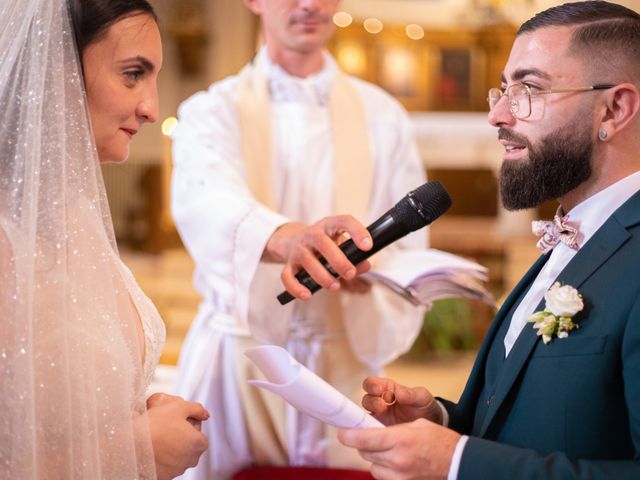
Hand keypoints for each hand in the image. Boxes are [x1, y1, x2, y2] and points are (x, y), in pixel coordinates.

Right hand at [146, 393, 209, 479]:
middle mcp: (190, 460)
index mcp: (198, 444)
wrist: (131, 445)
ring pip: (177, 457)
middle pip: (189, 447)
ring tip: (156, 438)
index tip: (178, 423)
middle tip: (166, 429)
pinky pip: (164, 466)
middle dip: (181, 439)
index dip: (189, 427)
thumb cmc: (155, 425)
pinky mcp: (163, 477)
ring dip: (170, 449)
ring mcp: (177, 470)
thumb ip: (196, 409)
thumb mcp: (178, 407)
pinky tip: (151, 449)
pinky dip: (160, 459)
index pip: (200, 435)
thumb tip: (205, 414)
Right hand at [264, 216, 372, 299]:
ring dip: (322, 276)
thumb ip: (353, 255)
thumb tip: (366, 265)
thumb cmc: (323, 244)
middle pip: (322, 242)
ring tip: (335, 286)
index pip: (344, 221)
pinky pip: (288, 276)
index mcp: (328, 226)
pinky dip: (296, 288)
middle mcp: (311, 234)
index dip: (357, 232)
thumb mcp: (339, 243)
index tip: (368, 246)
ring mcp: (298, 249)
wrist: (292, 241)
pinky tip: (308, 295)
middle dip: (338, 260)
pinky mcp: (289, 264)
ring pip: (306, 260)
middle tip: (350, 273)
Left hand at [338, 419, 459, 479]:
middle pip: (365, 452)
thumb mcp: (416, 424)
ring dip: (374, 456)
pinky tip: (393, 460)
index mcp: (401, 440)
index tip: (342, 433)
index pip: (365, 439)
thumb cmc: (439, 440)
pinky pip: (381, 475)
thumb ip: (393, 428)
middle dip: (364, 442)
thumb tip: (372, 430)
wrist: (457, 462)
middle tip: (370, 435)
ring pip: (372, 465)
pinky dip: (382, 467)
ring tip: (388, 449)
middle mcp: (397, 460)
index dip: (349, 435)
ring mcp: (399, 476)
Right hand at [361, 377, 442, 425]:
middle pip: (366, 399)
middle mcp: (380, 402)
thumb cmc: (425, 407)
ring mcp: (379, 418)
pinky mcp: (380, 431)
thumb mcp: (422, 397)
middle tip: (382, 406)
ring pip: (365, 416)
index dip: (372, 385)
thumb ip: (410, 394)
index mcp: (388, 389)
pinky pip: (370, 430)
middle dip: (372, 401)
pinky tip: (378, 433)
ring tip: (383, 422)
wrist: (433, 425)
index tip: (378, 389)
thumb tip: (398, 392)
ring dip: (371, 416)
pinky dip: (371, 431)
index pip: (372, 384)